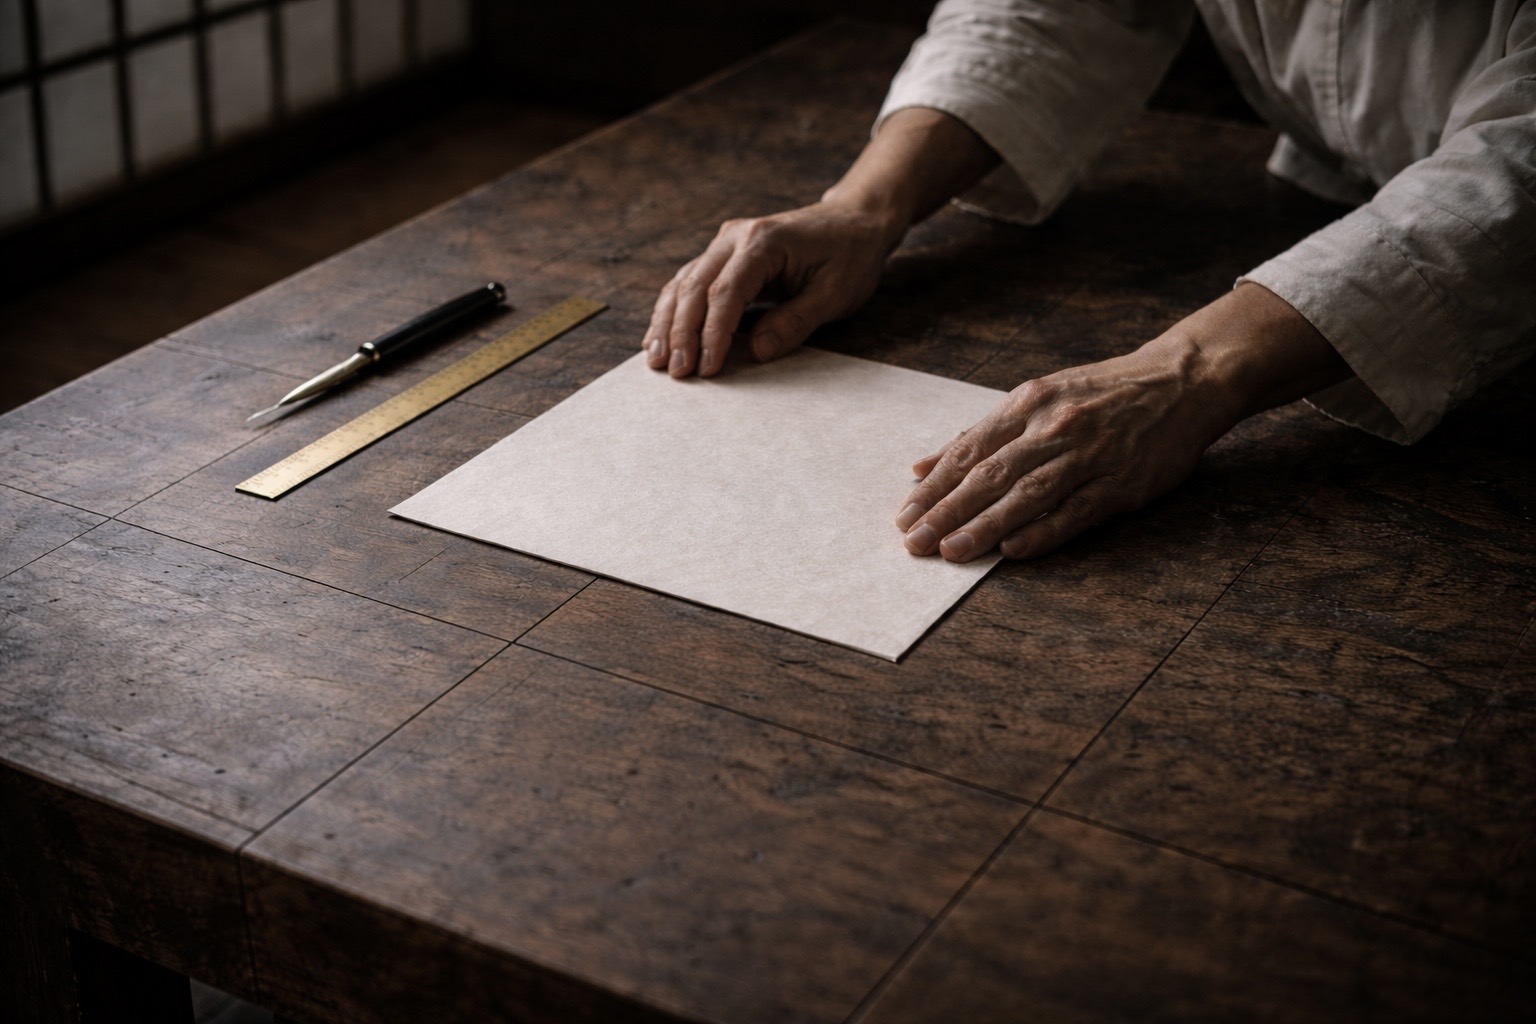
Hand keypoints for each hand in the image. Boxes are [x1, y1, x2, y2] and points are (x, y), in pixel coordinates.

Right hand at [643, 200, 898, 376]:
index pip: (726, 291)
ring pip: (683, 283)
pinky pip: (690, 283)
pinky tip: (659, 338)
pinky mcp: (723, 256)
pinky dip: (673, 311)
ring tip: (656, 360)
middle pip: (695, 286)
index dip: (713, 333)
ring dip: (667, 323)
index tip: (708, 367)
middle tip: (675, 372)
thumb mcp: (835, 293)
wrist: (854, 221)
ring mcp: (726, 244)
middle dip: (681, 333)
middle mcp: (736, 237)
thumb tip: (756, 352)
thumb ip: (795, 322)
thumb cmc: (849, 255)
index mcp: (764, 241)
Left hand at [897, 283, 1350, 559]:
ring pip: (1027, 495)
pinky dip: (1043, 531)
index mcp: (1028, 403)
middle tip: (913, 543)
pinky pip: (1076, 511)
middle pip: (990, 475)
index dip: (935, 487)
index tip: (904, 516)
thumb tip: (921, 468)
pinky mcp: (1122, 482)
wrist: (1181, 381)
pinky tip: (1014, 549)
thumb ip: (980, 435)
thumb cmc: (1100, 394)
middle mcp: (1054, 426)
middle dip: (947, 511)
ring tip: (950, 552)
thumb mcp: (1037, 399)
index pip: (969, 451)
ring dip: (984, 526)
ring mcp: (1089, 455)